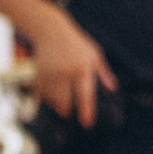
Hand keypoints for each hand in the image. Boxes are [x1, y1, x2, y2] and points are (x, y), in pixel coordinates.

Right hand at [27, 6, 117, 127]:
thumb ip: (103, 72)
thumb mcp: (94, 54)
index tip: (87, 124)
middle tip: (67, 113)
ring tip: (60, 104)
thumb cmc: (76, 43)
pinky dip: (45, 97)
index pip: (85, 94)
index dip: (86, 110)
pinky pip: (41, 92)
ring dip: (56, 104)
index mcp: (83, 68)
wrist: (50, 30)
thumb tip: (113, 88)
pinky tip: (49, 96)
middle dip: (66, 109)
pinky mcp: (39, 73)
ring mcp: (51, 73)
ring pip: (52, 98)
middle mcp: (66, 72)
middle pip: (64, 100)